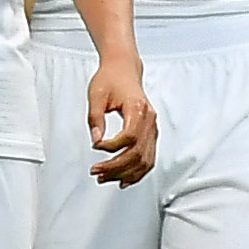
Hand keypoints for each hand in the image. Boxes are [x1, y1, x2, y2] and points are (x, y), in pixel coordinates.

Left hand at [84, 51, 156, 185]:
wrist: (123, 68)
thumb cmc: (110, 78)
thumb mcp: (96, 95)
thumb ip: (95, 119)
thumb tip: (96, 140)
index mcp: (137, 107)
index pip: (129, 136)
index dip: (112, 147)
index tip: (97, 145)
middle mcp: (149, 118)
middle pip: (138, 152)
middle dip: (116, 167)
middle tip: (96, 172)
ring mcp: (152, 126)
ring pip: (145, 159)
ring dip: (126, 173)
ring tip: (106, 178)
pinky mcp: (150, 132)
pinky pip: (148, 157)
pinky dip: (138, 171)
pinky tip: (124, 180)